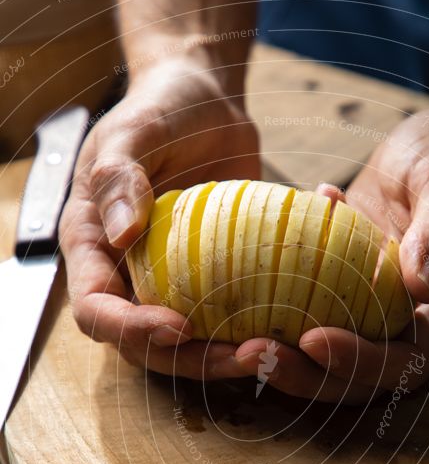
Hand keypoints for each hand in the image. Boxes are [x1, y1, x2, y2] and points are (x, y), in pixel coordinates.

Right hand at [60, 58, 258, 378]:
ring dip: (229, 357)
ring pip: (193, 345)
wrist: (206, 102)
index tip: (177, 327)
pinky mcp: (214, 283)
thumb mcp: (133, 130)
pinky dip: (259, 325)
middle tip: (247, 354)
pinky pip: (231, 317)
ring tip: (274, 350)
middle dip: (193, 361)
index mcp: (94, 250)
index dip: (130, 330)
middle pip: (148, 345)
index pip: (96, 311)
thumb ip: (117, 176)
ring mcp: (172, 285)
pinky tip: (300, 320)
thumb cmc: (161, 109)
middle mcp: (128, 278)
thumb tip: (119, 235)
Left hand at [235, 106, 428, 402]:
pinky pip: (307, 315)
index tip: (312, 340)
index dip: (358, 362)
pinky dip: (274, 313)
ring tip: (234, 345)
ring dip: (281, 356)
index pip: (403, 360)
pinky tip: (245, 282)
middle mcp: (405, 324)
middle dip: (304, 373)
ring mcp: (370, 312)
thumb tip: (422, 284)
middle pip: (356, 375)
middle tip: (251, 353)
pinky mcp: (342, 294)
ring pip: (325, 355)